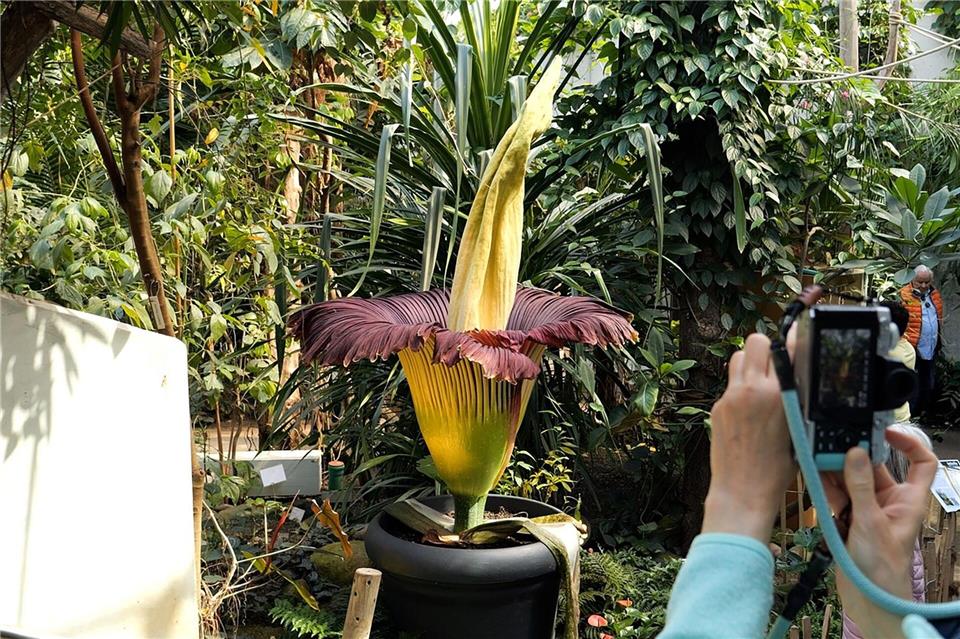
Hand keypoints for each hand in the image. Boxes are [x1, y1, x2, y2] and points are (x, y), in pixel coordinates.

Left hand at [702, 333, 795, 542]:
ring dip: (749, 364)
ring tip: (760, 383)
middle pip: (756, 342)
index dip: (794, 345)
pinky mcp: (717, 407)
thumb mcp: (798, 431)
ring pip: (738, 358)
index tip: (798, 346)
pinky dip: (739, 388)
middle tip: (774, 365)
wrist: (742, 492)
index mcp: (778, 396)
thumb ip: (795, 400)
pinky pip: (730, 384)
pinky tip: (748, 409)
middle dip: (766, 349)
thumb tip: (798, 378)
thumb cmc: (776, 471)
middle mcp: (751, 390)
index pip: (786, 350)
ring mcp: (730, 397)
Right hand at [821, 430, 936, 637]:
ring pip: (851, 478)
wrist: (867, 598)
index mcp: (908, 499)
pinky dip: (827, 489)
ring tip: (821, 465)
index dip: (908, 443)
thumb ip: (861, 486)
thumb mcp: (870, 523)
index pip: (920, 462)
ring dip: (836, 473)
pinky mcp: (849, 517)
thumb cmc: (882, 567)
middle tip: (833, 446)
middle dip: (854, 457)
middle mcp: (889, 500)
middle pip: (874, 466)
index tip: (883, 431)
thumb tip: (855, 452)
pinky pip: (837, 493)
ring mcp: (868, 508)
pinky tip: (818, 485)